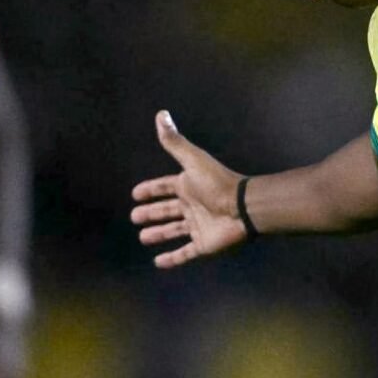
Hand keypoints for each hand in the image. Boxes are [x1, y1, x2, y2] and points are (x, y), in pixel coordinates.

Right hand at [130, 111, 246, 267]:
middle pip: (167, 210)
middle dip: (152, 213)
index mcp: (188, 186)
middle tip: (134, 217)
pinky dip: (172, 259)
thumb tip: (161, 115)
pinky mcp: (204, 245)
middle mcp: (192, 205)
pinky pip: (185, 253)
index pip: (165, 187)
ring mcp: (198, 226)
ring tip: (143, 237)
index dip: (151, 189)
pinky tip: (158, 263)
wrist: (243, 208)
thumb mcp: (193, 161)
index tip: (135, 194)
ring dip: (159, 234)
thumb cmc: (217, 183)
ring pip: (174, 231)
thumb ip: (175, 142)